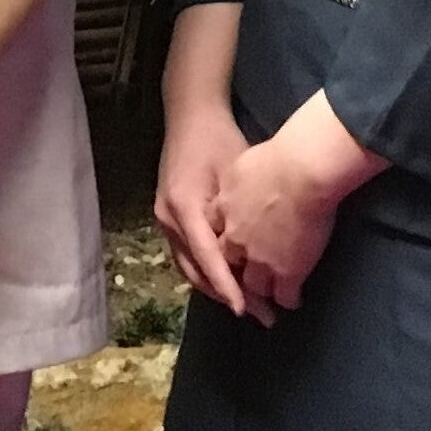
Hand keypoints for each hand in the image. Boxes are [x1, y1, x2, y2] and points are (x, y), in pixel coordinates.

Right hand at [154, 99, 253, 317]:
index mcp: (184, 207)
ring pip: (189, 267)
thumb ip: (242, 213)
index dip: (228, 286)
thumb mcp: (235, 174)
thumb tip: (266, 249)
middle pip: (196, 270)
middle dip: (226, 296)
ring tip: (249, 304)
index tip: (247, 309)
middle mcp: (169, 218)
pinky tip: (229, 281)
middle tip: (260, 314)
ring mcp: (164, 219)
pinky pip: (187, 254)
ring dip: (216, 288)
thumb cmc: (218, 140)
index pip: (208, 258)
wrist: (190, 115)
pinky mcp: (168, 217)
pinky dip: (207, 272)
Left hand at [210, 135, 338, 320]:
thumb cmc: (275, 156)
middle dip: (233, 279)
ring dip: (259, 295)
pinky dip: (288, 300)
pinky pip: (285, 296)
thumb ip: (235, 182)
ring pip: (253, 286)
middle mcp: (234, 238)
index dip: (218, 247)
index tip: (224, 255)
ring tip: (267, 303)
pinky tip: (293, 301)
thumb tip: (241, 185)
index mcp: (221, 209)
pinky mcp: (287, 272)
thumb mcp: (240, 164)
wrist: (302, 168)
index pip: (210, 237)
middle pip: (227, 265)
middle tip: (241, 290)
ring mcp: (259, 258)